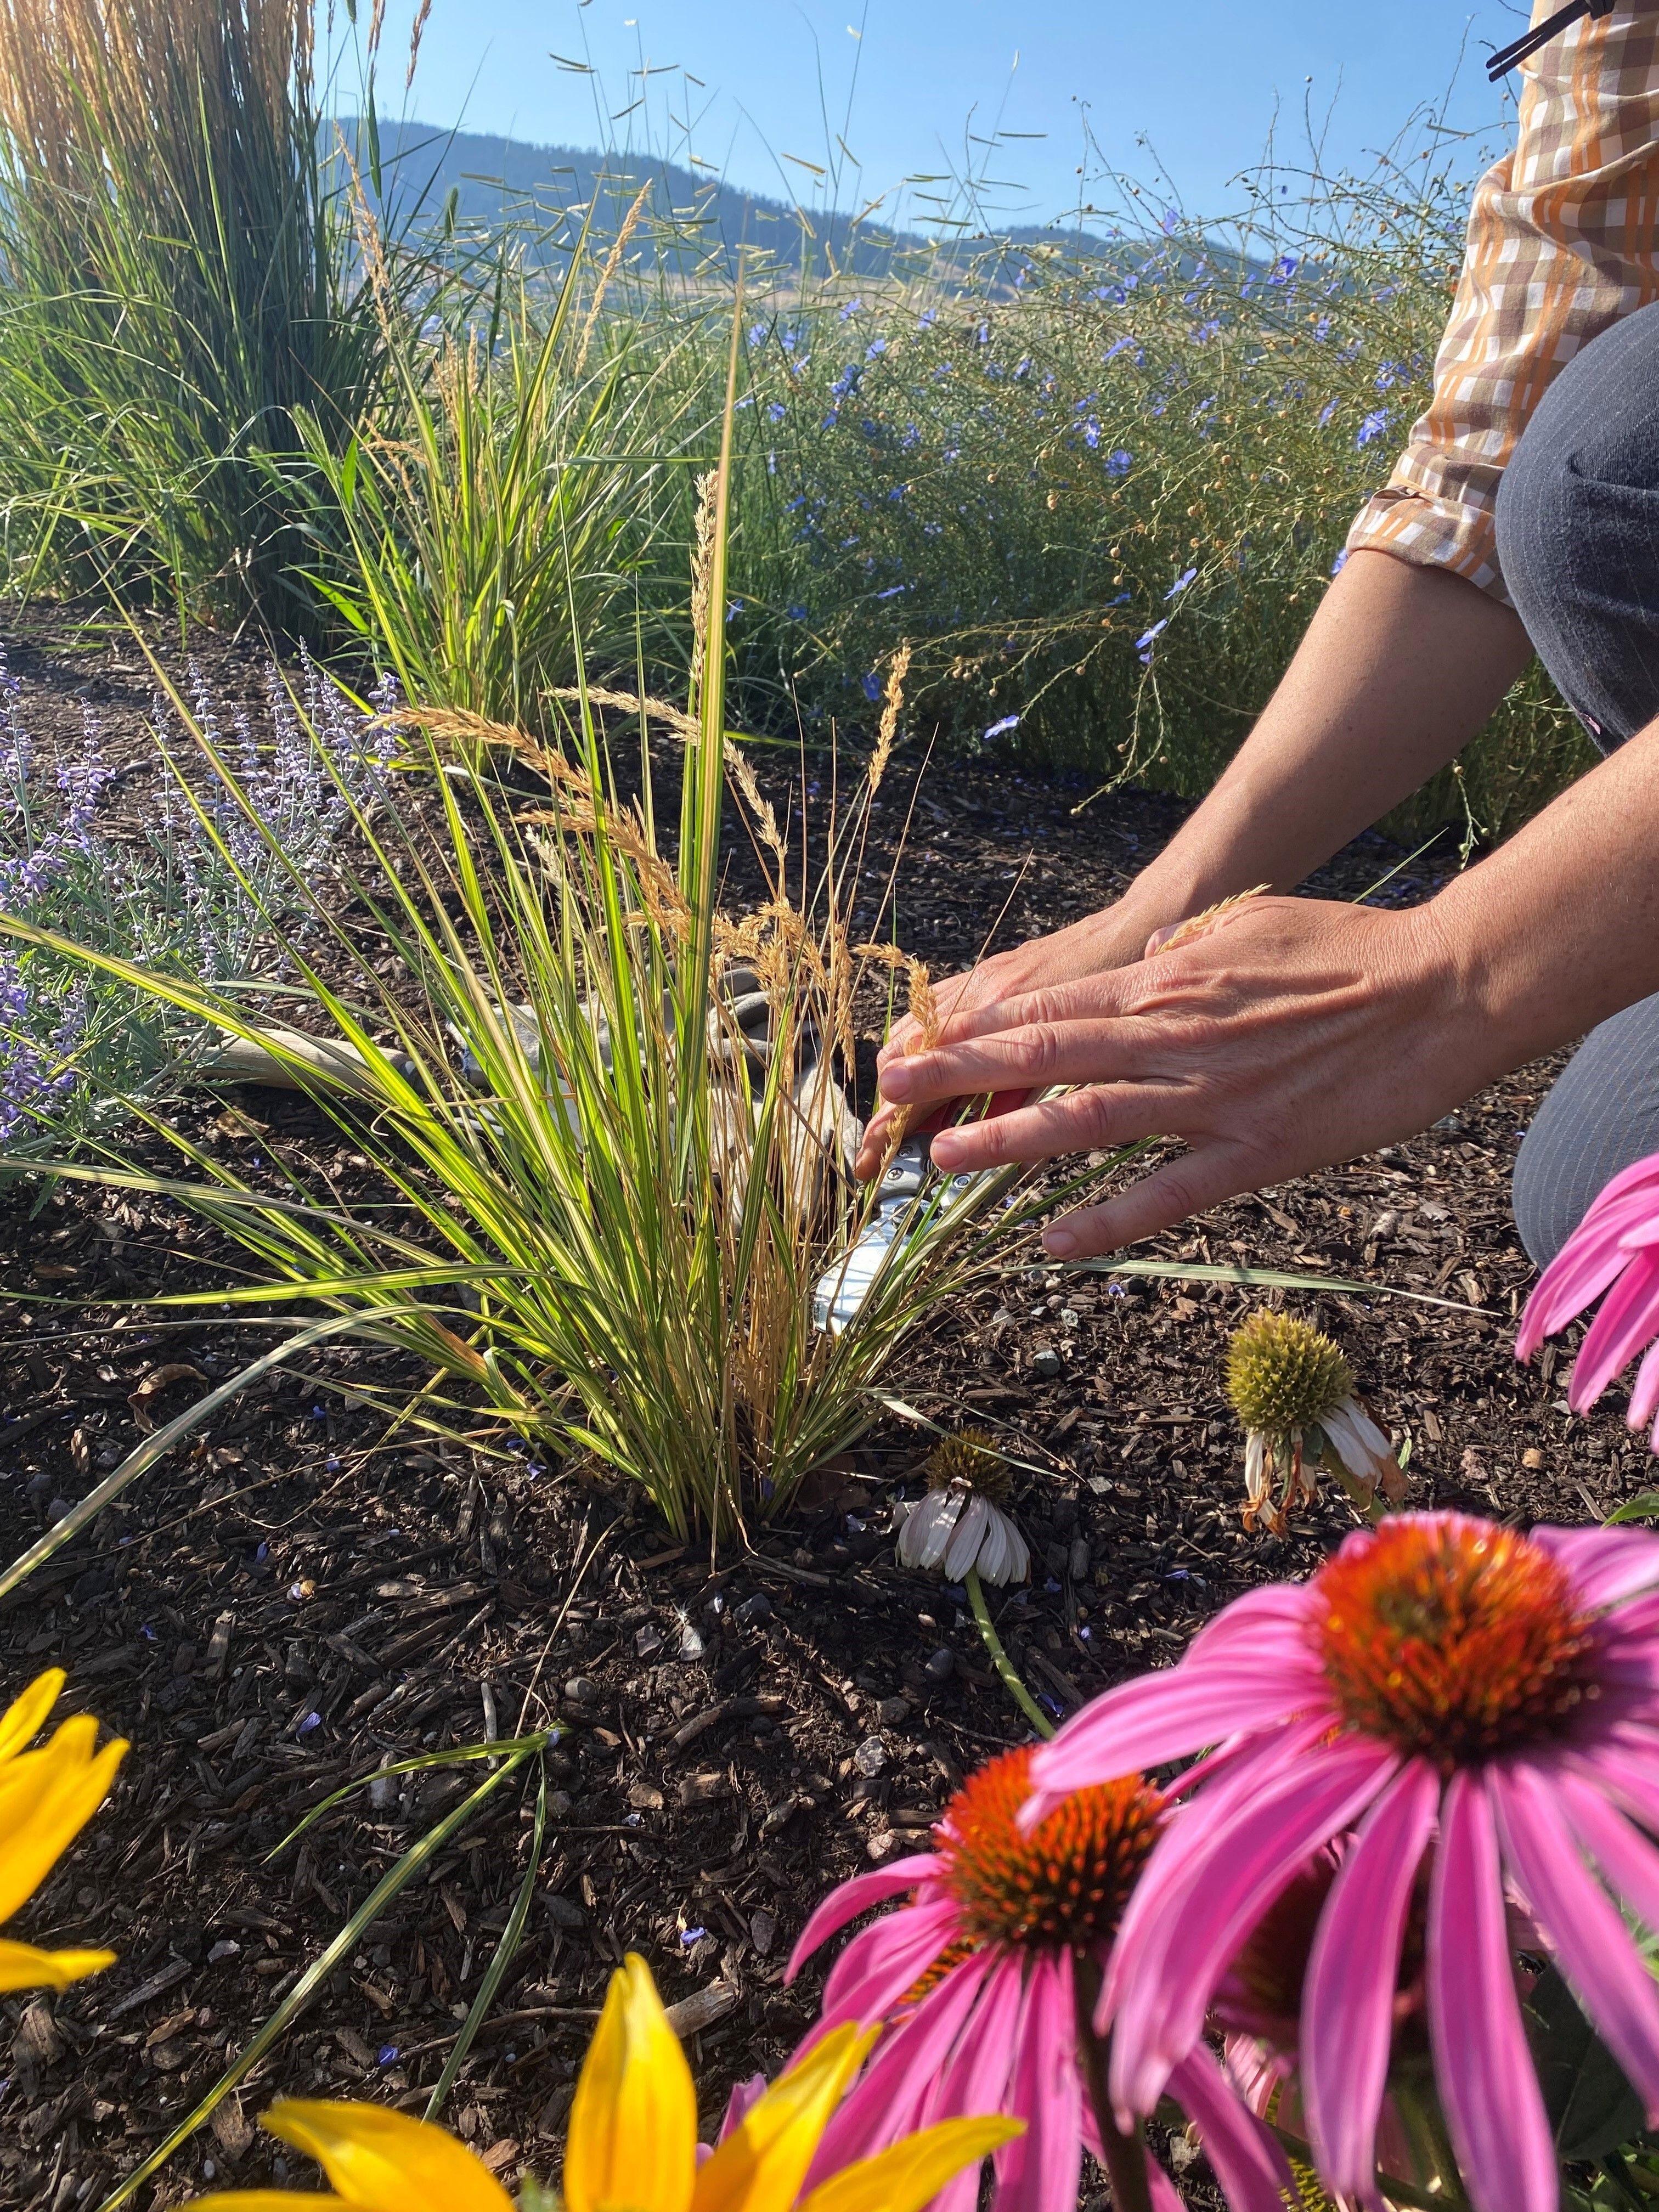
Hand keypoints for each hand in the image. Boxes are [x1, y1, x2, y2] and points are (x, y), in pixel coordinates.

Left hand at [867, 894, 1481, 1257]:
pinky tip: (1055, 1241)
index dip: (982, 1027)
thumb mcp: (1248, 926)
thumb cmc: (1349, 949)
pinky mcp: (1258, 1150)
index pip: (1054, 1005)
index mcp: (1170, 982)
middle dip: (961, 1074)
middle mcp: (1177, 1038)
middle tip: (893, 1088)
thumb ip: (1181, 952)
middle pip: (1048, 1056)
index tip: (925, 1038)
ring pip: (1089, 1123)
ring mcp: (1215, 1099)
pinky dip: (1107, 1219)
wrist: (1442, 989)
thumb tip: (1135, 965)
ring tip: (942, 1159)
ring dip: (1008, 1142)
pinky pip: (1167, 1194)